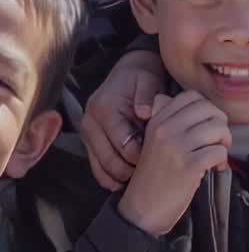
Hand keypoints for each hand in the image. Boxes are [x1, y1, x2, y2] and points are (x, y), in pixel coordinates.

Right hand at [81, 50, 166, 189]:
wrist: (129, 71)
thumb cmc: (142, 76)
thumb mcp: (148, 80)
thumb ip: (147, 96)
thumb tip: (145, 113)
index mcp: (103, 108)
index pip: (122, 144)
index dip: (142, 156)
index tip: (159, 160)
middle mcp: (89, 123)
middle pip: (109, 161)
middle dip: (131, 171)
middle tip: (152, 173)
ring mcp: (87, 134)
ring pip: (101, 169)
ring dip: (121, 178)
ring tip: (142, 178)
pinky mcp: (89, 142)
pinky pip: (97, 169)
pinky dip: (111, 178)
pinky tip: (128, 180)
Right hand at [117, 92, 229, 235]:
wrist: (141, 212)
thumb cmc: (152, 178)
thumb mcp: (152, 141)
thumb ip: (164, 118)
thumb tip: (176, 99)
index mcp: (158, 121)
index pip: (192, 96)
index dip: (206, 108)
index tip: (207, 124)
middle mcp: (167, 130)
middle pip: (208, 109)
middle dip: (220, 123)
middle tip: (218, 140)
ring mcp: (178, 148)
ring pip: (217, 128)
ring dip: (224, 141)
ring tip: (217, 154)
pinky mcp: (189, 167)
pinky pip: (218, 151)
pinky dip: (223, 159)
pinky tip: (216, 167)